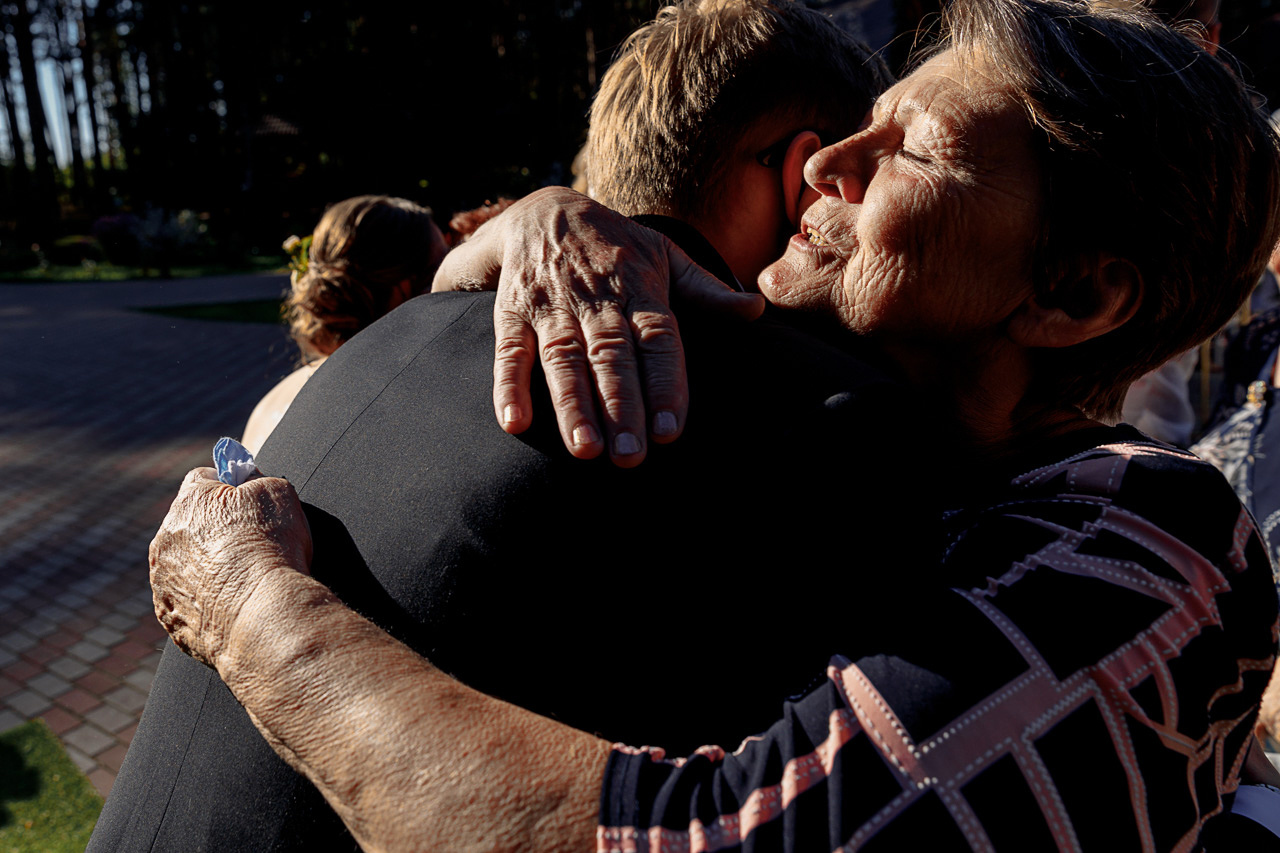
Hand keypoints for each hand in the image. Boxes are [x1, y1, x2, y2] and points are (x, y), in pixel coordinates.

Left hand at [149, 468, 312, 667]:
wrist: (263, 614)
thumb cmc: (273, 550)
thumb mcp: (280, 492)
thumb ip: (259, 479)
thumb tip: (249, 480)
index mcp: (189, 502)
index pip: (203, 478)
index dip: (228, 487)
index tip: (247, 501)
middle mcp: (165, 538)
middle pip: (189, 524)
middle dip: (214, 530)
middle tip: (249, 545)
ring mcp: (162, 580)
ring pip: (183, 564)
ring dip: (205, 566)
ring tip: (242, 579)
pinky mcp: (168, 616)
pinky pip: (183, 601)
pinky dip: (203, 600)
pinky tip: (230, 604)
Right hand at [435, 187, 763, 466]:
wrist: (544, 210)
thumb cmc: (617, 247)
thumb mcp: (664, 255)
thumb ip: (706, 291)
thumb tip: (756, 309)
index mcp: (639, 287)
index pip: (656, 338)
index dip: (664, 383)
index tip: (671, 430)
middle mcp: (596, 299)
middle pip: (610, 356)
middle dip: (620, 407)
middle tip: (630, 457)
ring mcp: (552, 306)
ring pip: (564, 359)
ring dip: (572, 405)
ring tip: (585, 450)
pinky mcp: (512, 313)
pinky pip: (509, 351)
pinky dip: (508, 387)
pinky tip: (515, 423)